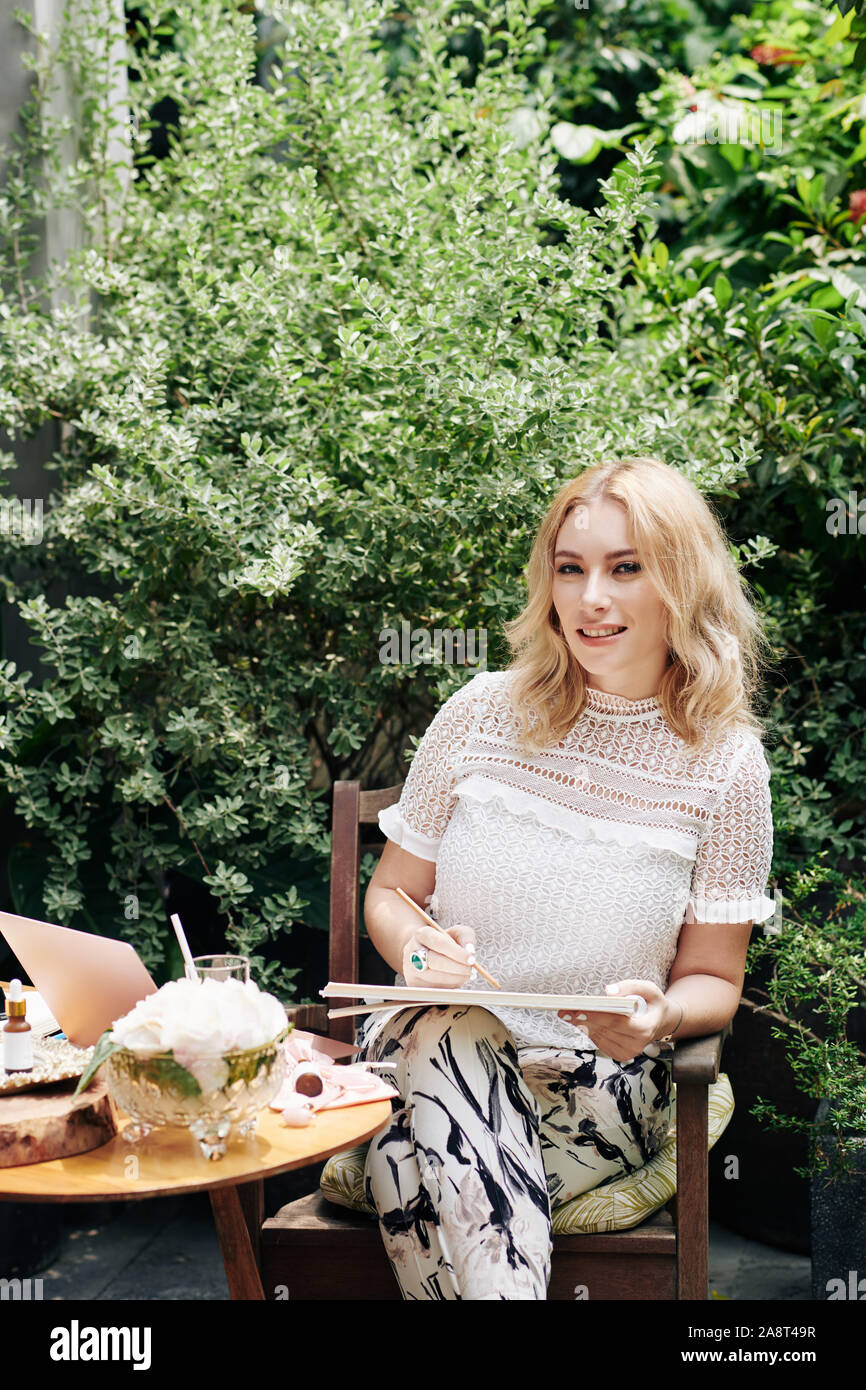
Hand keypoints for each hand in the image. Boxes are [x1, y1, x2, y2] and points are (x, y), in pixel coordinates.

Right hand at [402, 923, 476, 988]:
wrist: (423, 952)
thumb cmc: (442, 943)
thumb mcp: (455, 933)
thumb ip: (466, 937)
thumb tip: (470, 951)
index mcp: (422, 934)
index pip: (440, 943)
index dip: (457, 952)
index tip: (471, 959)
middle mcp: (412, 951)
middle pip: (437, 962)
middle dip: (458, 968)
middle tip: (471, 970)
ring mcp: (411, 970)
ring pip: (436, 978)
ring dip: (456, 979)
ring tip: (466, 974)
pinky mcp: (414, 985)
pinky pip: (436, 989)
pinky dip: (450, 986)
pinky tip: (456, 979)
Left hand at [557, 979, 676, 1062]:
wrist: (660, 1022)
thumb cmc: (653, 1003)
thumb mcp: (649, 988)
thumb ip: (630, 987)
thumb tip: (608, 991)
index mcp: (645, 1028)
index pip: (616, 1022)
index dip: (596, 1016)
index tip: (578, 1009)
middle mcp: (636, 1044)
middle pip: (604, 1030)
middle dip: (582, 1019)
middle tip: (563, 1010)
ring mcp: (628, 1052)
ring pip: (599, 1036)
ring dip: (582, 1025)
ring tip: (566, 1013)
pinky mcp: (620, 1054)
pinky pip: (599, 1041)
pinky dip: (588, 1030)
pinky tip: (579, 1020)